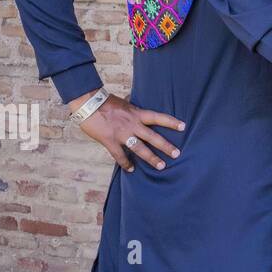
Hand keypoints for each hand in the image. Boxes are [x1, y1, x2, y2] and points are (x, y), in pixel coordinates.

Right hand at [67, 91, 184, 172]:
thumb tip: (136, 103)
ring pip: (140, 149)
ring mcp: (122, 133)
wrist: (88, 103)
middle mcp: (133, 124)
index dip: (171, 122)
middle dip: (166, 146)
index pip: (159, 117)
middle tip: (177, 154)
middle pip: (153, 137)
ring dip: (151, 158)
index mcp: (137, 113)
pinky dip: (125, 163)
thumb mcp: (125, 103)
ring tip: (161, 166)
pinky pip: (119, 155)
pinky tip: (131, 170)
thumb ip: (133, 108)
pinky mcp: (110, 141)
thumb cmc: (106, 101)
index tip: (183, 126)